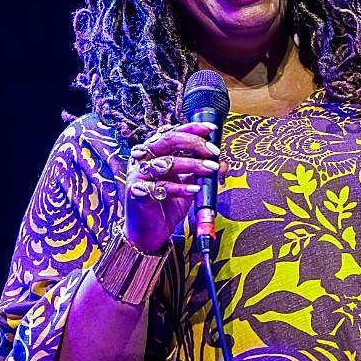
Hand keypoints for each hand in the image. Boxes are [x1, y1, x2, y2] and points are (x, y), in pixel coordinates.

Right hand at [124, 122, 222, 253]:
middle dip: (194, 143)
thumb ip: (203, 172)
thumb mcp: (189, 185)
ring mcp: (138, 175)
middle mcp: (143, 159)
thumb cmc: (167, 205)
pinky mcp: (137, 192)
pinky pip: (160, 187)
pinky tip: (194, 189)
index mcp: (155, 153)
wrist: (149, 232)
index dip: (192, 128)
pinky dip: (180, 188)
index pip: (172, 132)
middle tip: (213, 151)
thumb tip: (223, 162)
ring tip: (211, 168)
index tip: (211, 130)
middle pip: (167, 141)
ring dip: (192, 164)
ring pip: (165, 162)